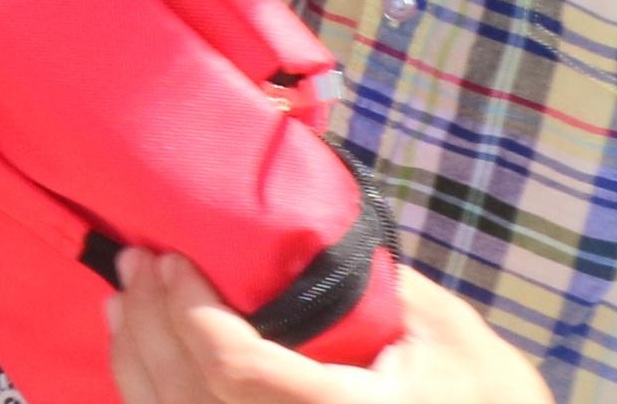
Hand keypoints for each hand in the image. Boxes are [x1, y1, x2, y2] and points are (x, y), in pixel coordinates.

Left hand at [111, 250, 548, 403]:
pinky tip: (140, 354)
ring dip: (139, 358)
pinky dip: (152, 393)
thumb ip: (380, 285)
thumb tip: (309, 229)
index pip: (239, 370)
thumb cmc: (490, 400)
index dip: (191, 313)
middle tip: (136, 261)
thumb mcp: (453, 335)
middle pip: (194, 395)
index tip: (173, 257)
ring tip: (126, 297)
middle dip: (154, 321)